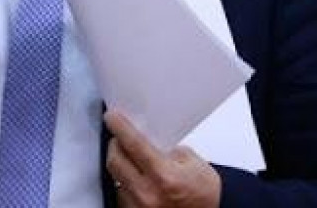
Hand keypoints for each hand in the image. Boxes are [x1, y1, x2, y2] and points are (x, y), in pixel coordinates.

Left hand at [105, 111, 220, 207]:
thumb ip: (165, 148)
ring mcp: (139, 207)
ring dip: (121, 166)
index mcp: (164, 176)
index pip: (134, 144)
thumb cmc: (204, 190)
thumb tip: (143, 137)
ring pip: (115, 178)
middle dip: (115, 145)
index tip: (112, 117)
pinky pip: (120, 195)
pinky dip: (125, 185)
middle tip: (121, 138)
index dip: (120, 127)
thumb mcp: (191, 160)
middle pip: (115, 161)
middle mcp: (148, 194)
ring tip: (134, 163)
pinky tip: (138, 182)